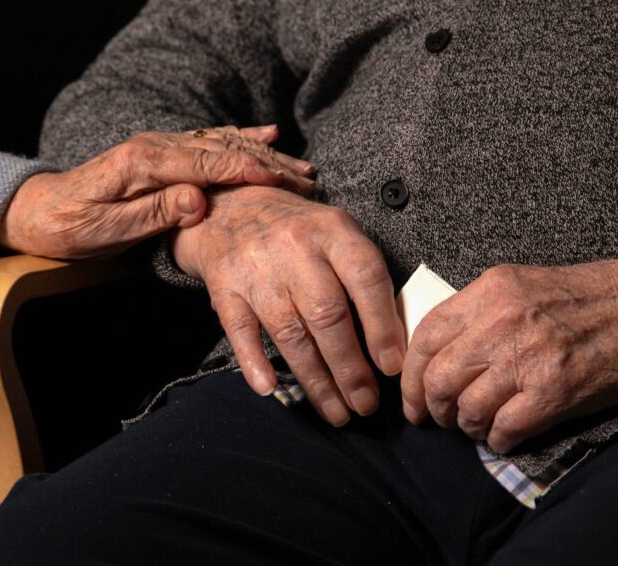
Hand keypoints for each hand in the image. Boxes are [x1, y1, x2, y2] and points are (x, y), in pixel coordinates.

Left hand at [0, 125, 314, 258]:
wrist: (39, 211)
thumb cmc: (70, 227)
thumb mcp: (106, 230)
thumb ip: (153, 214)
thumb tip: (197, 199)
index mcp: (141, 163)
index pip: (204, 163)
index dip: (244, 170)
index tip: (280, 179)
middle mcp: (154, 145)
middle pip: (220, 149)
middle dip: (266, 163)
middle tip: (305, 178)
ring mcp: (159, 145)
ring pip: (220, 144)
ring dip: (262, 154)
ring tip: (299, 165)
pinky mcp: (163, 153)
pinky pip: (208, 142)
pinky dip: (240, 139)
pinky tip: (268, 135)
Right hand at [173, 185, 407, 425]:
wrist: (231, 207)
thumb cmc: (298, 232)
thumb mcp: (337, 234)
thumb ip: (363, 277)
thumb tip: (392, 341)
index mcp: (332, 231)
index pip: (365, 279)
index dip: (382, 326)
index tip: (392, 366)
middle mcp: (295, 248)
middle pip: (328, 315)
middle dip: (350, 368)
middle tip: (365, 404)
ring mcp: (256, 270)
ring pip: (290, 333)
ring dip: (315, 380)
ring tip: (336, 411)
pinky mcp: (225, 288)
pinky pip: (241, 332)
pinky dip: (255, 363)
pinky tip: (271, 390)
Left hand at [401, 258, 617, 452]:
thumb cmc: (587, 299)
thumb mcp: (521, 285)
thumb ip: (478, 314)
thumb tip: (438, 357)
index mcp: (491, 290)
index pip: (427, 336)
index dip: (409, 375)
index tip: (412, 399)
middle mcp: (502, 321)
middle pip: (438, 378)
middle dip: (433, 408)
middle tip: (441, 420)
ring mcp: (528, 357)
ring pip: (467, 409)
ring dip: (466, 427)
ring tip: (477, 427)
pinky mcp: (555, 391)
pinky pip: (504, 429)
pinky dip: (497, 440)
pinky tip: (504, 437)